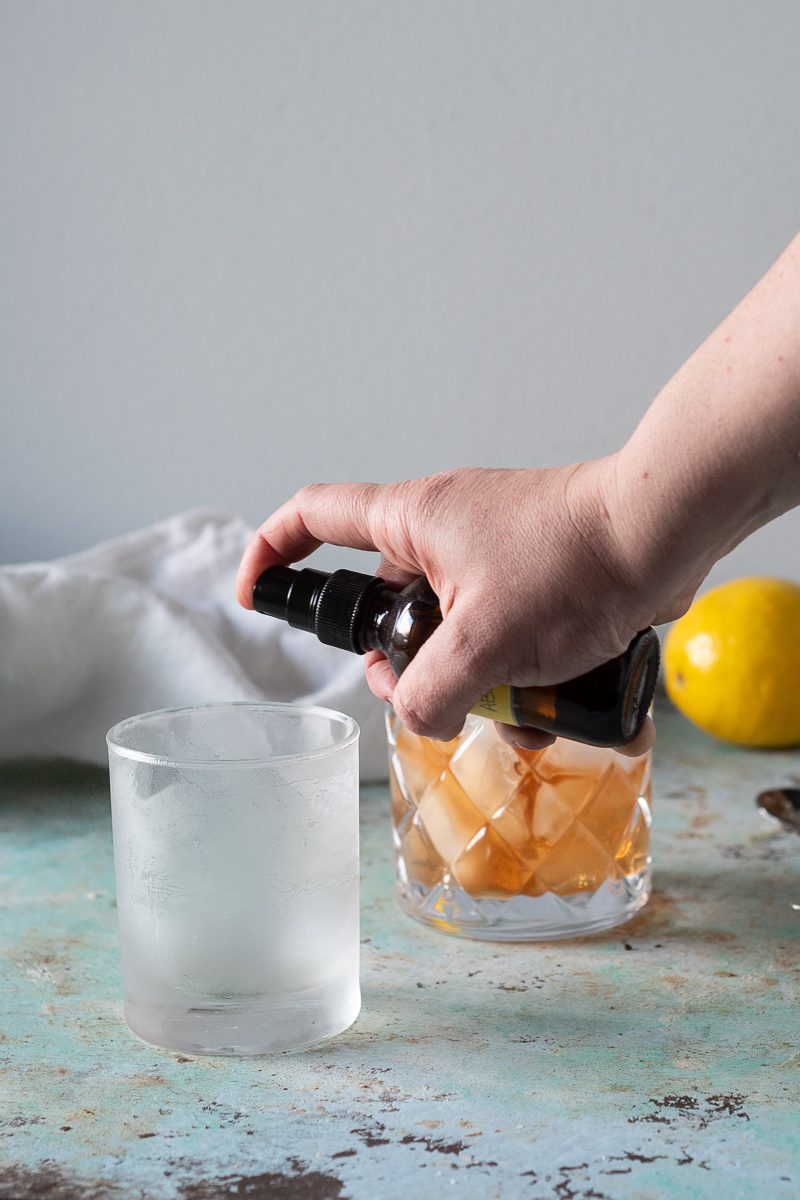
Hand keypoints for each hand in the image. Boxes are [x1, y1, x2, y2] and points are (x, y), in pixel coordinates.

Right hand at [237, 462, 664, 753]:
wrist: (664, 529)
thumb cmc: (572, 563)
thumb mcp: (485, 641)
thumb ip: (430, 691)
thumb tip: (418, 718)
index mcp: (412, 520)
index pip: (313, 515)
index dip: (273, 551)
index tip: (257, 594)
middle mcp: (443, 529)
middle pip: (384, 599)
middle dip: (396, 660)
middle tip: (428, 695)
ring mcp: (489, 551)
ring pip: (446, 624)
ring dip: (464, 676)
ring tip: (508, 711)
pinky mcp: (531, 573)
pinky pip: (495, 627)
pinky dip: (506, 668)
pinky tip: (541, 708)